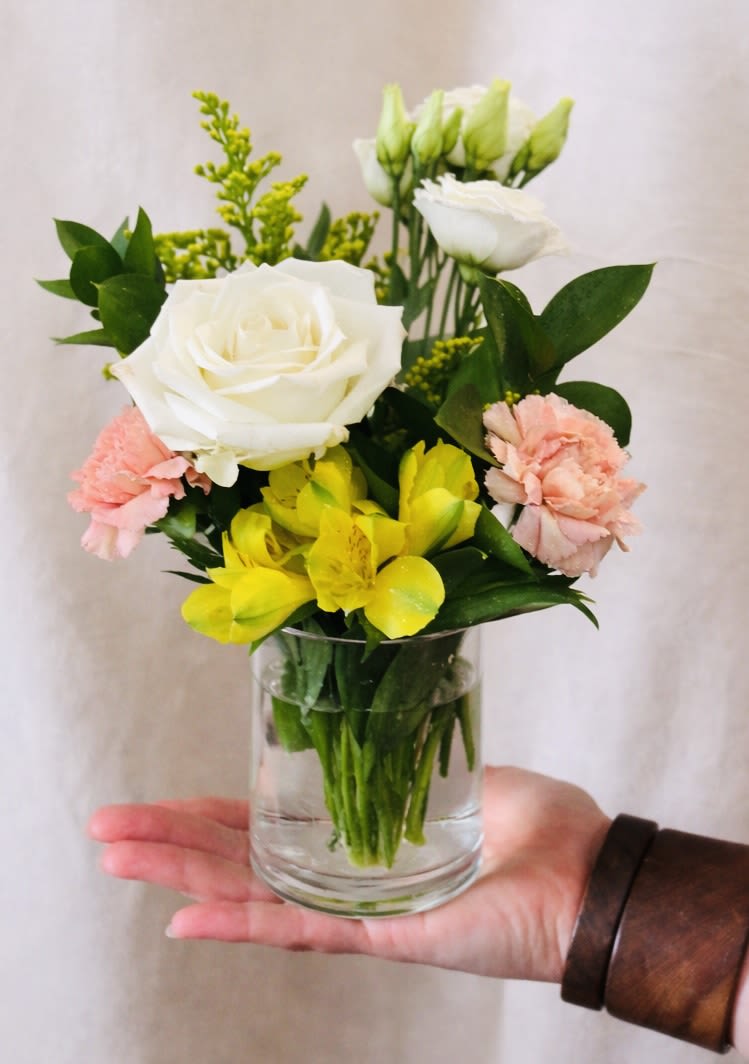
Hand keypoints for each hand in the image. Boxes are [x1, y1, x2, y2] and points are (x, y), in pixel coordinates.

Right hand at [87, 766, 609, 982]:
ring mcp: (357, 910)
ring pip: (251, 894)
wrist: (589, 874)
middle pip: (240, 860)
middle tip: (106, 829)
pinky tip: (183, 918)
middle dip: (168, 843)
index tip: (154, 806)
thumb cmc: (536, 826)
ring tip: (117, 858)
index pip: (264, 827)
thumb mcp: (457, 773)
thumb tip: (353, 727)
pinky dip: (239, 925)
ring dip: (180, 877)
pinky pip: (300, 930)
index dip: (204, 816)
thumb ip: (404, 761)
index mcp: (357, 840)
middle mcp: (346, 880)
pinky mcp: (383, 935)